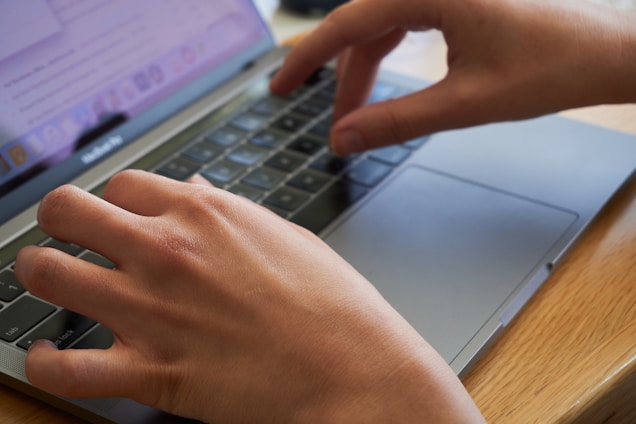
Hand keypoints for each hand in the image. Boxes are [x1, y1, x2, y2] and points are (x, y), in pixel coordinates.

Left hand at [14, 170, 483, 422]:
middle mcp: (167, 250)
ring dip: (41, 275)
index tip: (118, 218)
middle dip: (60, 220)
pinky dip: (49, 363)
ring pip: (46, 272)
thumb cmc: (330, 302)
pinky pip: (65, 366)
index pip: (121, 184)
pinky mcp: (152, 370)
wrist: (353, 365)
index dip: (116, 202)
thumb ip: (228, 209)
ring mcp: (152, 308)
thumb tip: (192, 189)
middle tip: (67, 238)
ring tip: (54, 283)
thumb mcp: (283, 235)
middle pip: (67, 210)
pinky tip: (57, 357)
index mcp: (204, 213)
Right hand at [271, 0, 635, 154]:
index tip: (279, 86)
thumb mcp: (466, 102)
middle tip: (330, 125)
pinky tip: (387, 85)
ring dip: (366, 72)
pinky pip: (408, 23)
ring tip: (356, 116)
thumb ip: (397, 121)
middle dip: (342, 79)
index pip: (348, 24)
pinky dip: (391, 57)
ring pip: (384, 26)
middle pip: (364, 27)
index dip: (308, 59)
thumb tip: (345, 139)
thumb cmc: (557, 65)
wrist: (613, 52)